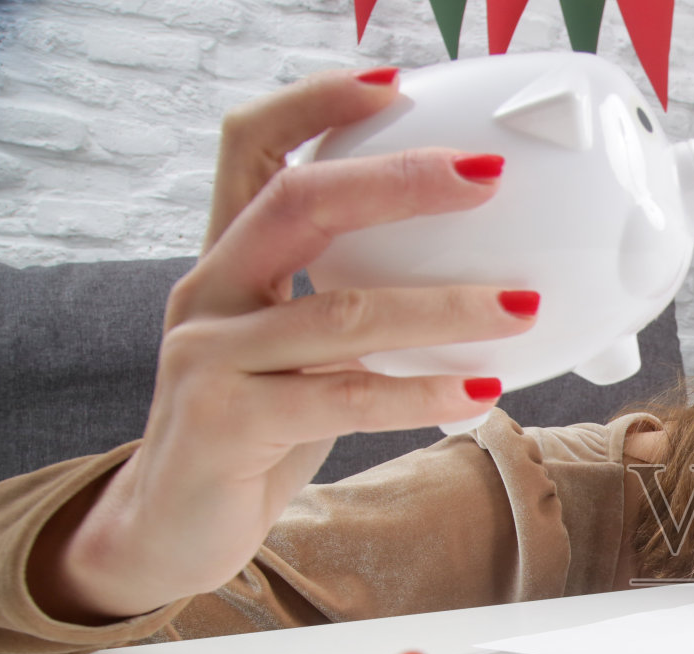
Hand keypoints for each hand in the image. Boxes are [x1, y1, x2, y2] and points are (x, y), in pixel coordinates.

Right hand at [33, 69, 538, 622]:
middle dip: (400, 182)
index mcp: (227, 260)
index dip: (317, 105)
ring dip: (443, 307)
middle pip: (298, 203)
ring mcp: (208, 356)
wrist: (173, 527)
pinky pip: (341, 398)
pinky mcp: (224, 423)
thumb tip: (489, 289)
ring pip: (338, 312)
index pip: (253, 148)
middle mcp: (208, 293)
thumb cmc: (255, 431)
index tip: (394, 87)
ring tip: (520, 305)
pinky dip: (419, 394)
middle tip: (487, 180)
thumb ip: (361, 310)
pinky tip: (479, 393)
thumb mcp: (305, 354)